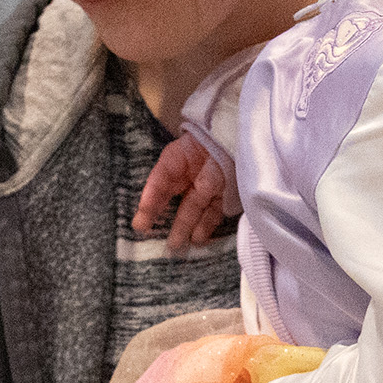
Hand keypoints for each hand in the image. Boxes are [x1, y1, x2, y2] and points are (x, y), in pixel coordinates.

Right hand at [131, 131, 233, 252]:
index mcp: (178, 159)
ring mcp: (210, 185)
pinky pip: (214, 212)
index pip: (161, 181)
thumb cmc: (209, 140)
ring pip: (194, 209)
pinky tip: (197, 238)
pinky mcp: (226, 195)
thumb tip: (147, 203)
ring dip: (184, 227)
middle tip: (150, 236)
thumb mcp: (180, 155)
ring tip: (175, 245)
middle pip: (175, 198)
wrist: (241, 137)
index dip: (151, 200)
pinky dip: (205, 225)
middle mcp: (191, 174)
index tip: (141, 222)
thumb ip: (163, 178)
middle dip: (164, 217)